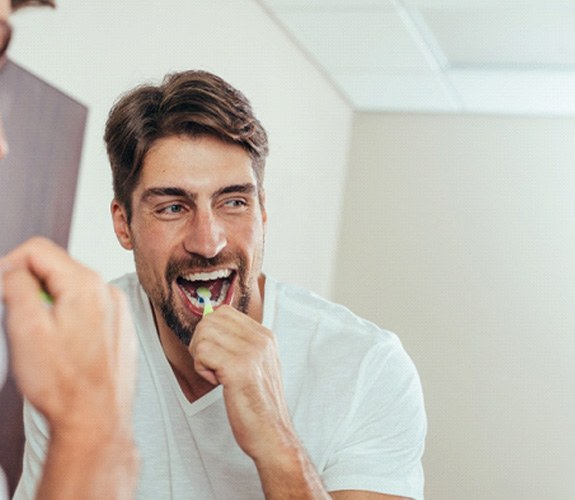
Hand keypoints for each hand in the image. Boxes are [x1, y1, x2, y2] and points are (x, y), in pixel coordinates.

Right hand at [1, 237, 136, 441]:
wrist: (97, 419)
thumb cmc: (65, 384)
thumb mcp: (26, 329)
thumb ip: (17, 287)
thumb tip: (12, 268)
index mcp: (86, 285)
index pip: (39, 250)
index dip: (9, 263)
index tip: (0, 287)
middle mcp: (107, 291)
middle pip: (57, 268)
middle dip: (31, 286)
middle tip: (19, 317)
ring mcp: (117, 309)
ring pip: (72, 289)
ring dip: (50, 303)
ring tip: (43, 338)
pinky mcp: (119, 327)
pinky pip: (88, 308)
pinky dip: (69, 317)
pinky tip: (64, 347)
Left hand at [189, 305, 294, 460]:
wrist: (271, 433)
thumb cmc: (258, 404)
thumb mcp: (257, 364)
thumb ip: (240, 343)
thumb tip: (209, 324)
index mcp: (266, 336)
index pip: (224, 312)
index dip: (211, 332)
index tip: (218, 355)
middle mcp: (260, 339)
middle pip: (211, 319)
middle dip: (202, 342)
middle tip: (213, 365)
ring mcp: (251, 352)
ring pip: (203, 334)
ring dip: (201, 357)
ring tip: (217, 375)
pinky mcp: (238, 368)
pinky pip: (202, 352)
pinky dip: (202, 369)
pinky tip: (218, 383)